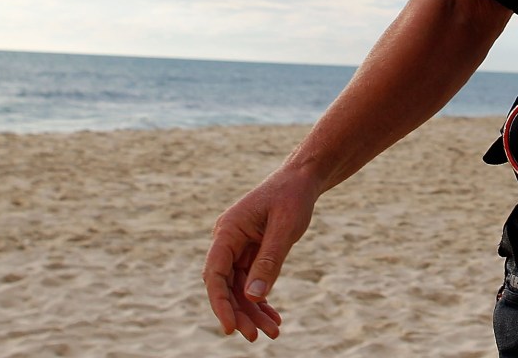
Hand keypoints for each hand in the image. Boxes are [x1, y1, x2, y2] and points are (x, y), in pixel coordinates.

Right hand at [203, 165, 319, 339]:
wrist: (302, 179)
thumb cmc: (293, 197)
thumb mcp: (285, 228)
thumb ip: (269, 261)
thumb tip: (253, 297)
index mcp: (228, 230)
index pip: (215, 274)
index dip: (220, 303)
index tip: (230, 328)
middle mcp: (228, 240)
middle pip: (225, 285)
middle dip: (239, 313)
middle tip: (255, 338)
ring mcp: (238, 247)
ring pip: (239, 287)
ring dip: (252, 311)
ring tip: (272, 332)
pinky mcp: (251, 252)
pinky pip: (250, 281)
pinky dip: (261, 299)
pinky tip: (273, 317)